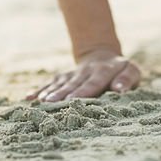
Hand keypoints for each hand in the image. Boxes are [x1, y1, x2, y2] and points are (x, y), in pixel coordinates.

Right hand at [24, 49, 141, 100]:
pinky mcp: (62, 77)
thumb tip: (120, 89)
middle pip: (73, 84)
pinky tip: (28, 98)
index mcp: (103, 71)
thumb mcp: (131, 71)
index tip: (74, 99)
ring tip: (40, 103)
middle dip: (62, 93)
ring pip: (59, 83)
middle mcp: (85, 72)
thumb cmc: (120, 71)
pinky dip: (39, 90)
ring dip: (49, 93)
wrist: (101, 56)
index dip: (84, 91)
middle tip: (51, 103)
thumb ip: (127, 79)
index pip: (93, 82)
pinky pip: (49, 83)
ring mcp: (71, 74)